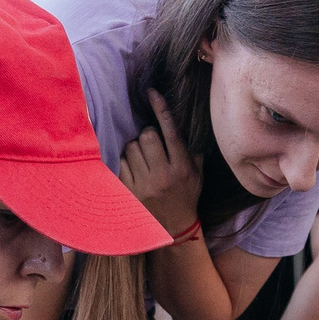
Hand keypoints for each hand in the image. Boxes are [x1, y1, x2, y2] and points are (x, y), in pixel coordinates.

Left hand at [118, 91, 202, 234]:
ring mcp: (145, 184)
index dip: (161, 109)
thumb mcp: (198, 173)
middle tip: (152, 144)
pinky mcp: (129, 191)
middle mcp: (164, 175)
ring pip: (131, 147)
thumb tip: (189, 119)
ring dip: (135, 148)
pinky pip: (121, 162)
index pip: (171, 132)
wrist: (173, 227)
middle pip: (147, 136)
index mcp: (182, 168)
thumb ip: (194, 148)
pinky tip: (134, 169)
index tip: (151, 92)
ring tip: (143, 160)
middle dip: (148, 134)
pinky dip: (126, 161)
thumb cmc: (186, 194)